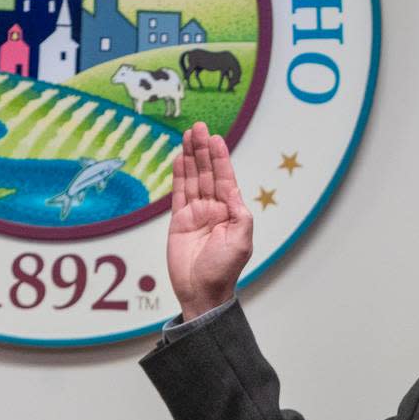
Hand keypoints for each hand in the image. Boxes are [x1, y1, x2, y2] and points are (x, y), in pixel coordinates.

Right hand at [167, 121, 252, 319]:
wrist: (201, 292)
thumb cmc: (224, 270)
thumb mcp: (241, 241)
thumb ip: (239, 214)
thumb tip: (234, 190)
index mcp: (231, 212)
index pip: (225, 179)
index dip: (220, 158)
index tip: (215, 138)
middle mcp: (214, 209)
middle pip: (207, 173)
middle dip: (203, 150)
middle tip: (198, 127)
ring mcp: (196, 213)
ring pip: (192, 179)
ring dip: (190, 157)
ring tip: (187, 135)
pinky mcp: (179, 221)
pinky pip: (178, 193)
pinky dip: (178, 175)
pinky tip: (178, 159)